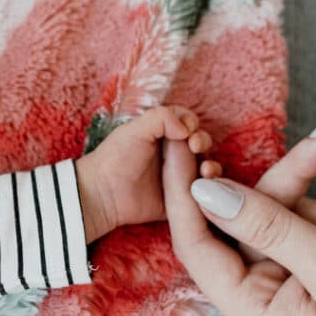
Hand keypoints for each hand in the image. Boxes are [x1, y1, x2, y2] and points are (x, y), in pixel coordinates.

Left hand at [75, 105, 218, 242]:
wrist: (104, 195)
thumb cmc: (115, 158)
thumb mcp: (134, 130)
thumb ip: (161, 118)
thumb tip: (187, 128)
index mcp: (161, 133)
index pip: (187, 121)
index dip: (192, 123)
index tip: (188, 131)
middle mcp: (172, 153)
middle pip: (200, 142)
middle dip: (204, 142)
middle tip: (195, 147)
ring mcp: (178, 176)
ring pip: (205, 167)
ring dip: (211, 165)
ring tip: (205, 170)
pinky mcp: (181, 197)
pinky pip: (202, 193)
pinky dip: (209, 189)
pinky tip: (205, 186)